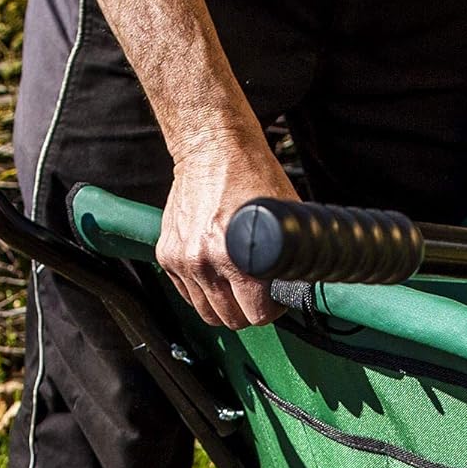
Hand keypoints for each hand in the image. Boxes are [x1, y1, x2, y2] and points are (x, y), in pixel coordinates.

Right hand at [158, 127, 299, 328]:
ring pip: (207, 313)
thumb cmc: (250, 175)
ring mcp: (183, 260)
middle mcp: (204, 261)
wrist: (211, 148)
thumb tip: (299, 285)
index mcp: (234, 255)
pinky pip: (188, 295)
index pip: (257, 314)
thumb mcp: (285, 215)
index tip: (276, 298)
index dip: (273, 309)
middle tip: (258, 293)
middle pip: (231, 319)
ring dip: (225, 305)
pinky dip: (203, 291)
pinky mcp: (167, 255)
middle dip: (249, 310)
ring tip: (237, 284)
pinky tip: (217, 273)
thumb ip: (291, 255)